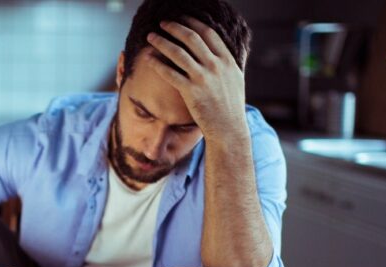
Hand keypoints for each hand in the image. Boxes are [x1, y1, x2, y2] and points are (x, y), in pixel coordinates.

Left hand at [146, 17, 247, 139]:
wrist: (229, 129)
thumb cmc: (231, 107)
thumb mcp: (236, 80)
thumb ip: (230, 64)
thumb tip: (226, 53)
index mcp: (227, 60)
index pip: (208, 33)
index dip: (193, 23)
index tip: (182, 18)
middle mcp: (216, 66)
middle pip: (191, 38)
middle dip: (174, 27)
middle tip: (162, 23)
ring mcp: (203, 78)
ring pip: (178, 53)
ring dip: (162, 42)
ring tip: (151, 37)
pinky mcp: (191, 92)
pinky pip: (170, 73)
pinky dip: (158, 64)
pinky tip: (149, 59)